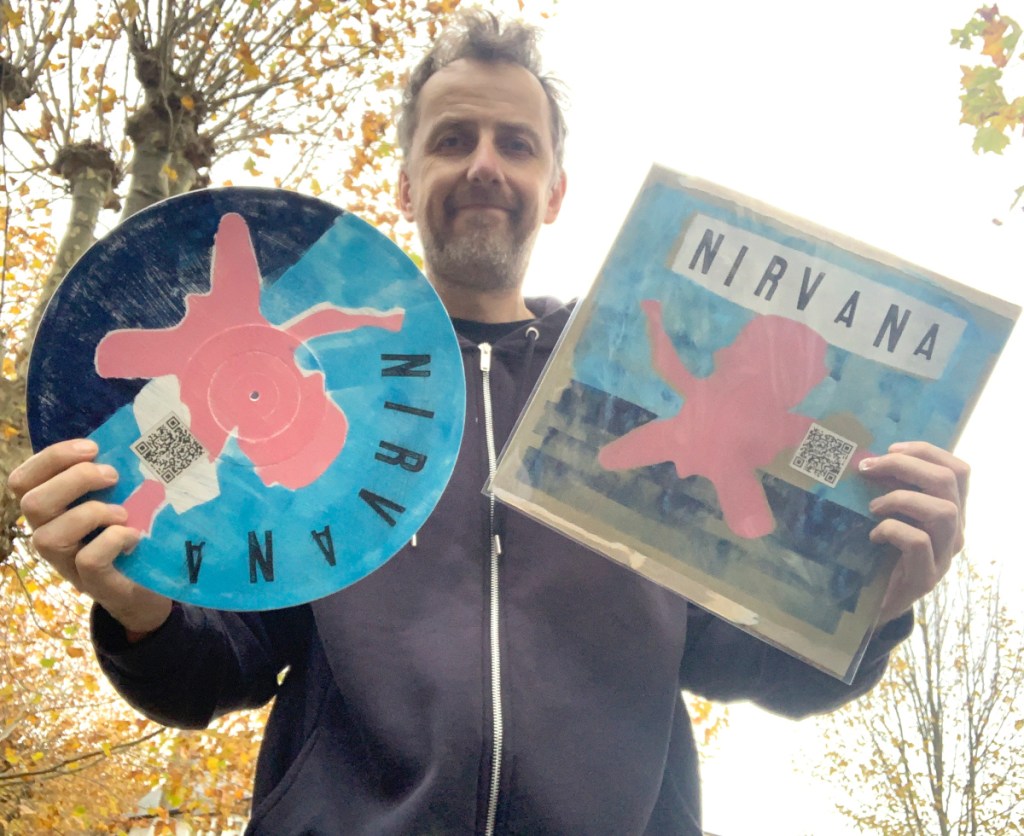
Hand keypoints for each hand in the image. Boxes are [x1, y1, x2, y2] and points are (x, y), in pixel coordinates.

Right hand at [8, 439, 171, 637]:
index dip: (51, 458)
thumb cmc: (132, 533)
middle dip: (73, 480)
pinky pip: (88, 560)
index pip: (22, 480)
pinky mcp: (93, 584)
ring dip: (90, 513)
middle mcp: (49, 536)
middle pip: (31, 503)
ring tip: (123, 512)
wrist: (153, 587)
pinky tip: (134, 535)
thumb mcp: (119, 498)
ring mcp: (67, 563)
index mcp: (51, 510)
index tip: (92, 448)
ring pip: (49, 536)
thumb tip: (125, 439)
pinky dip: (113, 540)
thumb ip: (109, 476)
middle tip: (112, 476)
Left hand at [858, 441, 968, 626]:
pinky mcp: (925, 577)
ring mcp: (944, 555)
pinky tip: (873, 535)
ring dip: (902, 498)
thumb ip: (889, 490)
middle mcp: (955, 531)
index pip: (958, 470)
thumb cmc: (878, 552)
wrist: (872, 605)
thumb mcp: (888, 514)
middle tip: (869, 468)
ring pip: (944, 511)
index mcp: (950, 511)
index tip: (890, 449)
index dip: (926, 452)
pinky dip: (892, 530)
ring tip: (873, 506)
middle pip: (949, 481)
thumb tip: (866, 457)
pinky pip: (919, 543)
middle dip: (906, 465)